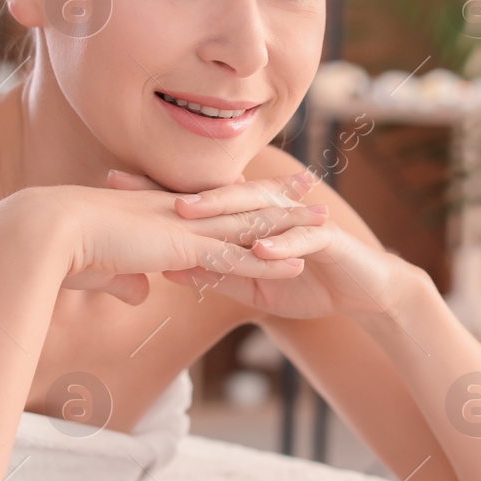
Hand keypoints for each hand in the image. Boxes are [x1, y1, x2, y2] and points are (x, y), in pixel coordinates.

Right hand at [8, 178, 327, 306]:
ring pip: (247, 225)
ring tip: (324, 222)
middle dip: (276, 197)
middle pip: (237, 203)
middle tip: (308, 186)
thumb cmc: (60, 251)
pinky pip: (236, 257)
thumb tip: (140, 291)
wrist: (44, 233)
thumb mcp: (101, 269)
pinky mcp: (182, 249)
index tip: (262, 187)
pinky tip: (299, 264)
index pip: (209, 203)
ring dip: (288, 227)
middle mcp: (176, 214)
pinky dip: (269, 262)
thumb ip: (125, 279)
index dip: (238, 197)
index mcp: (156, 212)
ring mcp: (182, 229)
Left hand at [105, 168, 413, 320]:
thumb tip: (167, 270)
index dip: (160, 196)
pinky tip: (259, 249)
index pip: (200, 203)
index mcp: (249, 219)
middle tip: (138, 189)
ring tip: (189, 213)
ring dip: (223, 211)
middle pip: (220, 196)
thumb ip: (216, 273)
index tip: (115, 188)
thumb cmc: (307, 283)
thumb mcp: (253, 284)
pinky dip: (280, 246)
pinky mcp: (326, 239)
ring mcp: (299, 222)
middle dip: (178, 192)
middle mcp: (270, 211)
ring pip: (256, 210)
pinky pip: (299, 241)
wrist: (365, 292)